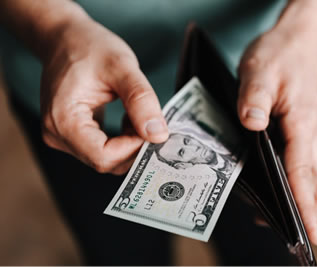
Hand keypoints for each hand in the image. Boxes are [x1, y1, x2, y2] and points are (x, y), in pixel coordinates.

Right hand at [40, 17, 167, 174]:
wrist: (66, 39)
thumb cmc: (89, 47)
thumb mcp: (122, 67)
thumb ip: (141, 101)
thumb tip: (158, 135)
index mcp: (63, 119)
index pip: (103, 156)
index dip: (133, 148)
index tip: (153, 129)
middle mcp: (57, 134)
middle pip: (105, 161)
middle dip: (134, 147)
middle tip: (152, 123)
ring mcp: (63, 137)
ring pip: (106, 158)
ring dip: (130, 143)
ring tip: (137, 115)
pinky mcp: (72, 135)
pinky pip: (102, 150)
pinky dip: (122, 140)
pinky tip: (129, 119)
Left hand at [239, 16, 316, 244]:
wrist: (299, 38)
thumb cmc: (282, 52)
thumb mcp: (260, 69)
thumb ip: (254, 98)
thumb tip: (251, 125)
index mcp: (302, 124)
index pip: (304, 174)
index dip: (305, 207)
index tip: (309, 235)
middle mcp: (311, 134)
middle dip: (307, 209)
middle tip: (281, 225)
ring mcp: (309, 134)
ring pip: (315, 176)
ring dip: (301, 195)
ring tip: (271, 209)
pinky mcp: (303, 130)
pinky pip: (305, 163)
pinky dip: (296, 179)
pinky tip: (271, 179)